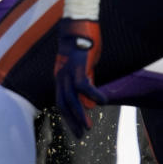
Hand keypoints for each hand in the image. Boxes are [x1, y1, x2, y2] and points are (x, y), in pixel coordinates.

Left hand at [53, 18, 106, 137]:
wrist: (76, 28)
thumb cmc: (80, 49)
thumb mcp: (82, 70)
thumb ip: (84, 86)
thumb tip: (88, 106)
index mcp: (60, 80)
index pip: (61, 103)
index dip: (68, 118)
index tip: (76, 131)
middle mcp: (60, 78)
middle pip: (63, 104)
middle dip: (72, 121)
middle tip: (80, 135)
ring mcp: (67, 73)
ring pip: (71, 98)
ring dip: (79, 114)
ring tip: (88, 126)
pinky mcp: (77, 66)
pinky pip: (84, 84)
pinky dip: (92, 94)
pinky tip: (102, 102)